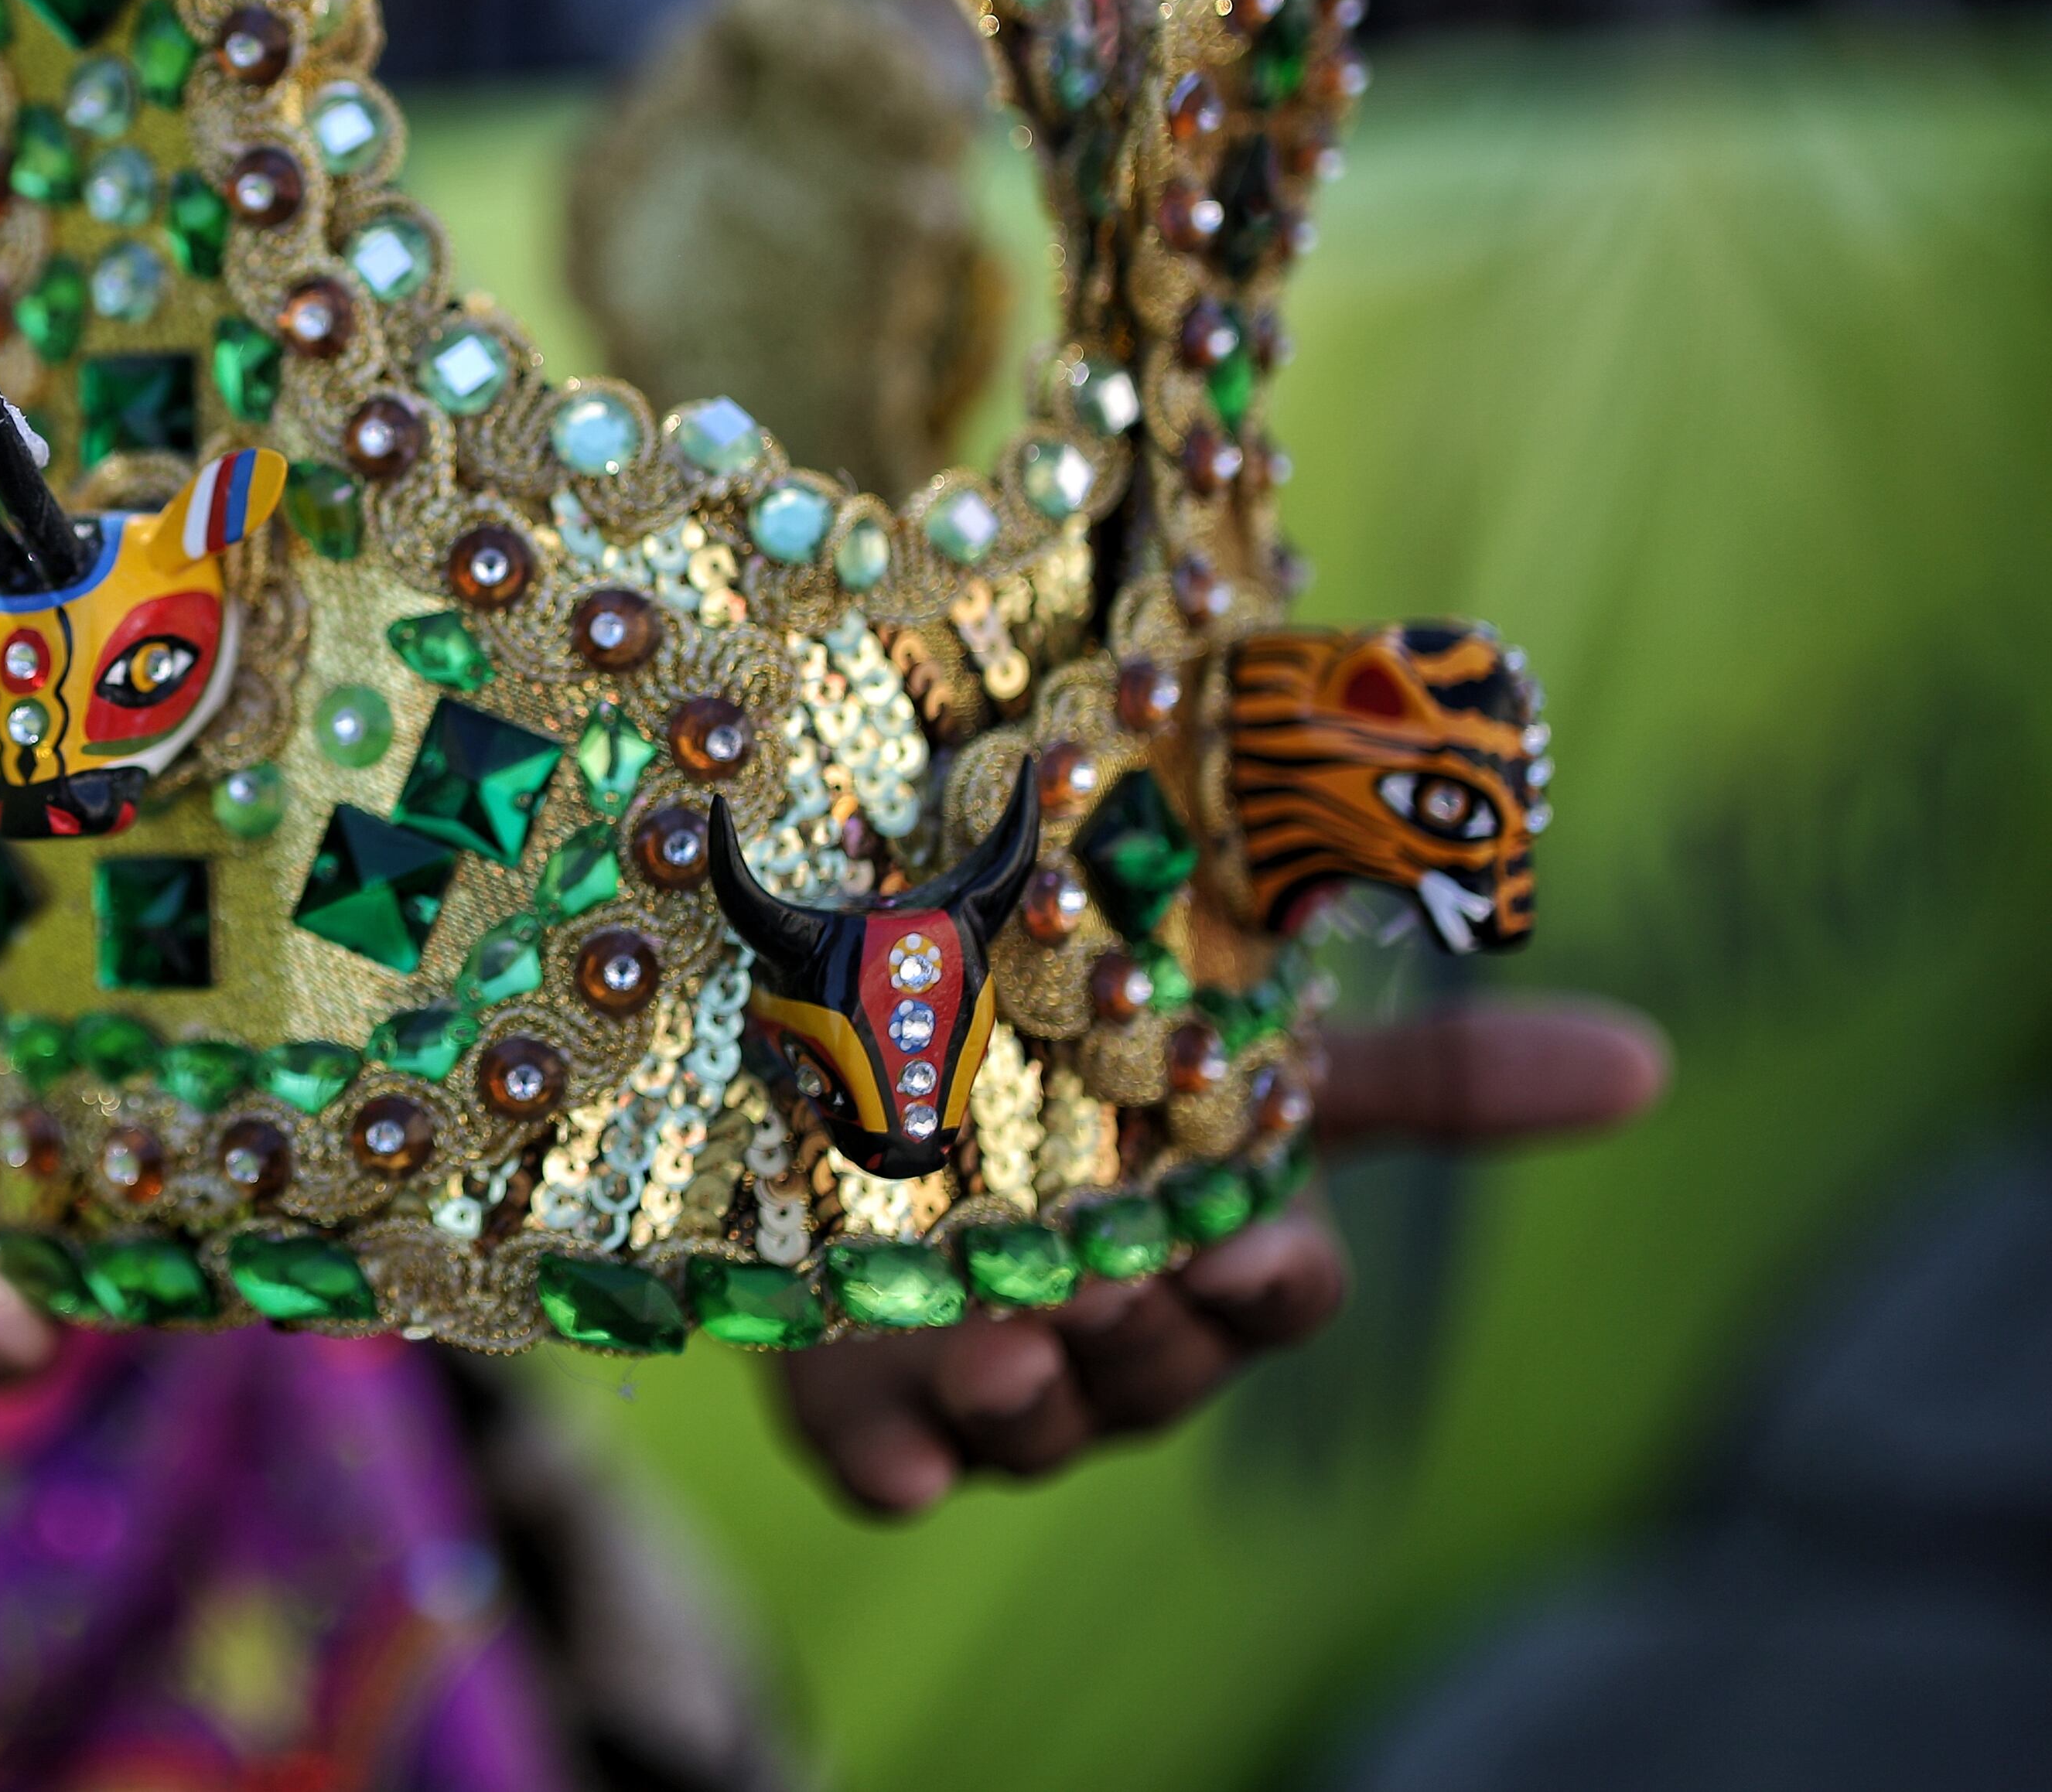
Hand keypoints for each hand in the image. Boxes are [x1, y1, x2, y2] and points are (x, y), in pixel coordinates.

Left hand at [775, 997, 1669, 1516]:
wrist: (882, 1071)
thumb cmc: (1103, 1080)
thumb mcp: (1250, 1051)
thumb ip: (1429, 1075)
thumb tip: (1652, 1063)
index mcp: (1218, 1269)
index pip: (1276, 1299)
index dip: (1272, 1286)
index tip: (1256, 1255)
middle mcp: (1119, 1343)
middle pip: (1158, 1367)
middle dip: (1143, 1337)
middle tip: (1109, 1280)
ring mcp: (991, 1382)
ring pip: (1032, 1428)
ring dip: (1024, 1400)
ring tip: (998, 1346)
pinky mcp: (868, 1406)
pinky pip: (888, 1469)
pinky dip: (893, 1468)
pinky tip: (891, 1464)